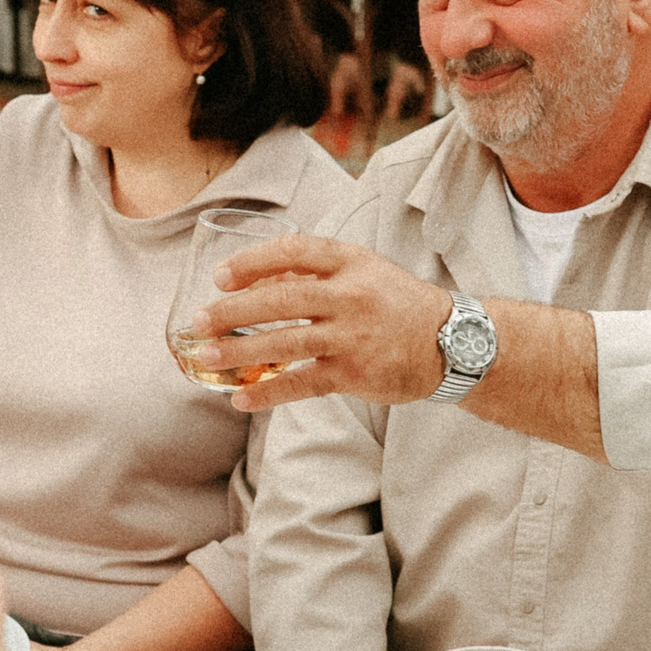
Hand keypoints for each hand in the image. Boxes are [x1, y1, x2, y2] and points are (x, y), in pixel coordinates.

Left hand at [188, 235, 453, 412]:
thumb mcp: (364, 271)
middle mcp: (351, 295)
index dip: (252, 261)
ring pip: (286, 341)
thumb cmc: (396, 304)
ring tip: (206, 356)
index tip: (221, 276)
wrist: (452, 342)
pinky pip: (303, 383)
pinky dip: (268, 393)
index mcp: (351, 261)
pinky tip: (241, 399)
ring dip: (240, 351)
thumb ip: (315, 272)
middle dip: (233, 310)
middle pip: (282, 297)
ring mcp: (353, 336)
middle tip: (199, 320)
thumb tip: (255, 283)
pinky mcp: (355, 373)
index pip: (294, 250)